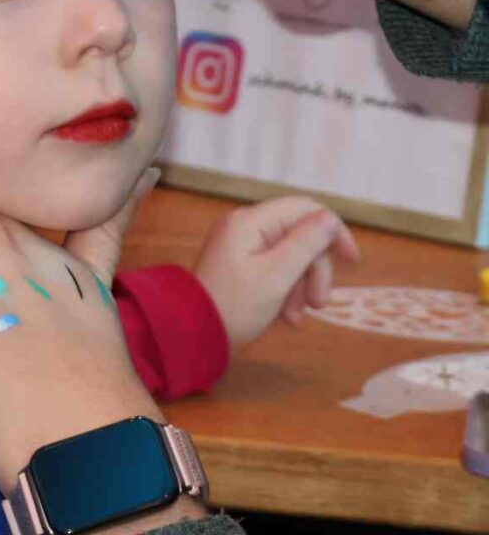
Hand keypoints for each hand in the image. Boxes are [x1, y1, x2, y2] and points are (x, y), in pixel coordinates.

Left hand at [193, 196, 359, 353]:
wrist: (193, 335)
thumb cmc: (234, 306)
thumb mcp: (276, 276)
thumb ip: (305, 244)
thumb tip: (329, 218)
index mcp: (250, 222)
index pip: (303, 209)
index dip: (332, 231)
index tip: (352, 261)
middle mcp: (245, 227)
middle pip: (299, 236)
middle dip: (314, 270)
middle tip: (318, 304)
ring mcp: (241, 246)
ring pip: (290, 257)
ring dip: (301, 286)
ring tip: (296, 317)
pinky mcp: (240, 266)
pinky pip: (275, 271)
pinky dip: (286, 292)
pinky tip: (285, 318)